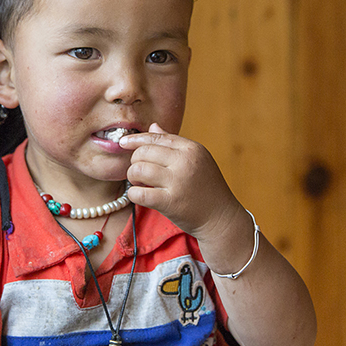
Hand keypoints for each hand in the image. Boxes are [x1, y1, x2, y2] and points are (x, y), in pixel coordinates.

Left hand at [119, 123, 245, 240]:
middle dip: (135, 161)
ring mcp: (178, 182)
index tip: (123, 143)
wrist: (222, 218)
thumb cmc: (206, 188)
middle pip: (144, 152)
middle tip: (139, 172)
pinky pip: (139, 193)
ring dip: (133, 176)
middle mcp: (185, 162)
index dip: (136, 139)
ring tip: (140, 183)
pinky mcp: (171, 202)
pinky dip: (134, 194)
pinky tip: (139, 195)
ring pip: (139, 169)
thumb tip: (153, 126)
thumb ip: (173, 143)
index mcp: (192, 149)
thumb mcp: (197, 160)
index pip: (156, 137)